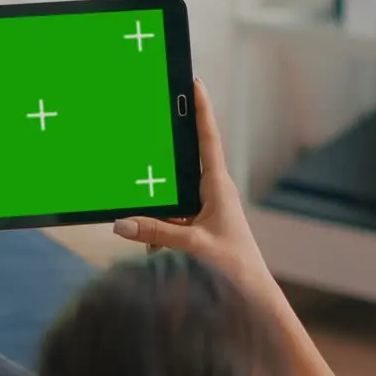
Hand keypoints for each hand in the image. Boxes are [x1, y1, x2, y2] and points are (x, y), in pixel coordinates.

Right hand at [113, 79, 264, 280]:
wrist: (254, 293)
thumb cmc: (234, 265)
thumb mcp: (192, 246)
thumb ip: (156, 232)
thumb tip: (121, 224)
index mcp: (218, 186)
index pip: (208, 139)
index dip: (201, 109)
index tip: (195, 82)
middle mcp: (214, 191)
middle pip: (183, 162)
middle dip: (163, 160)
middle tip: (149, 132)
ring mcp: (207, 208)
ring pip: (172, 196)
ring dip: (159, 212)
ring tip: (157, 234)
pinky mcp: (200, 224)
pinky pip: (172, 218)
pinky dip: (161, 231)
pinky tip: (158, 249)